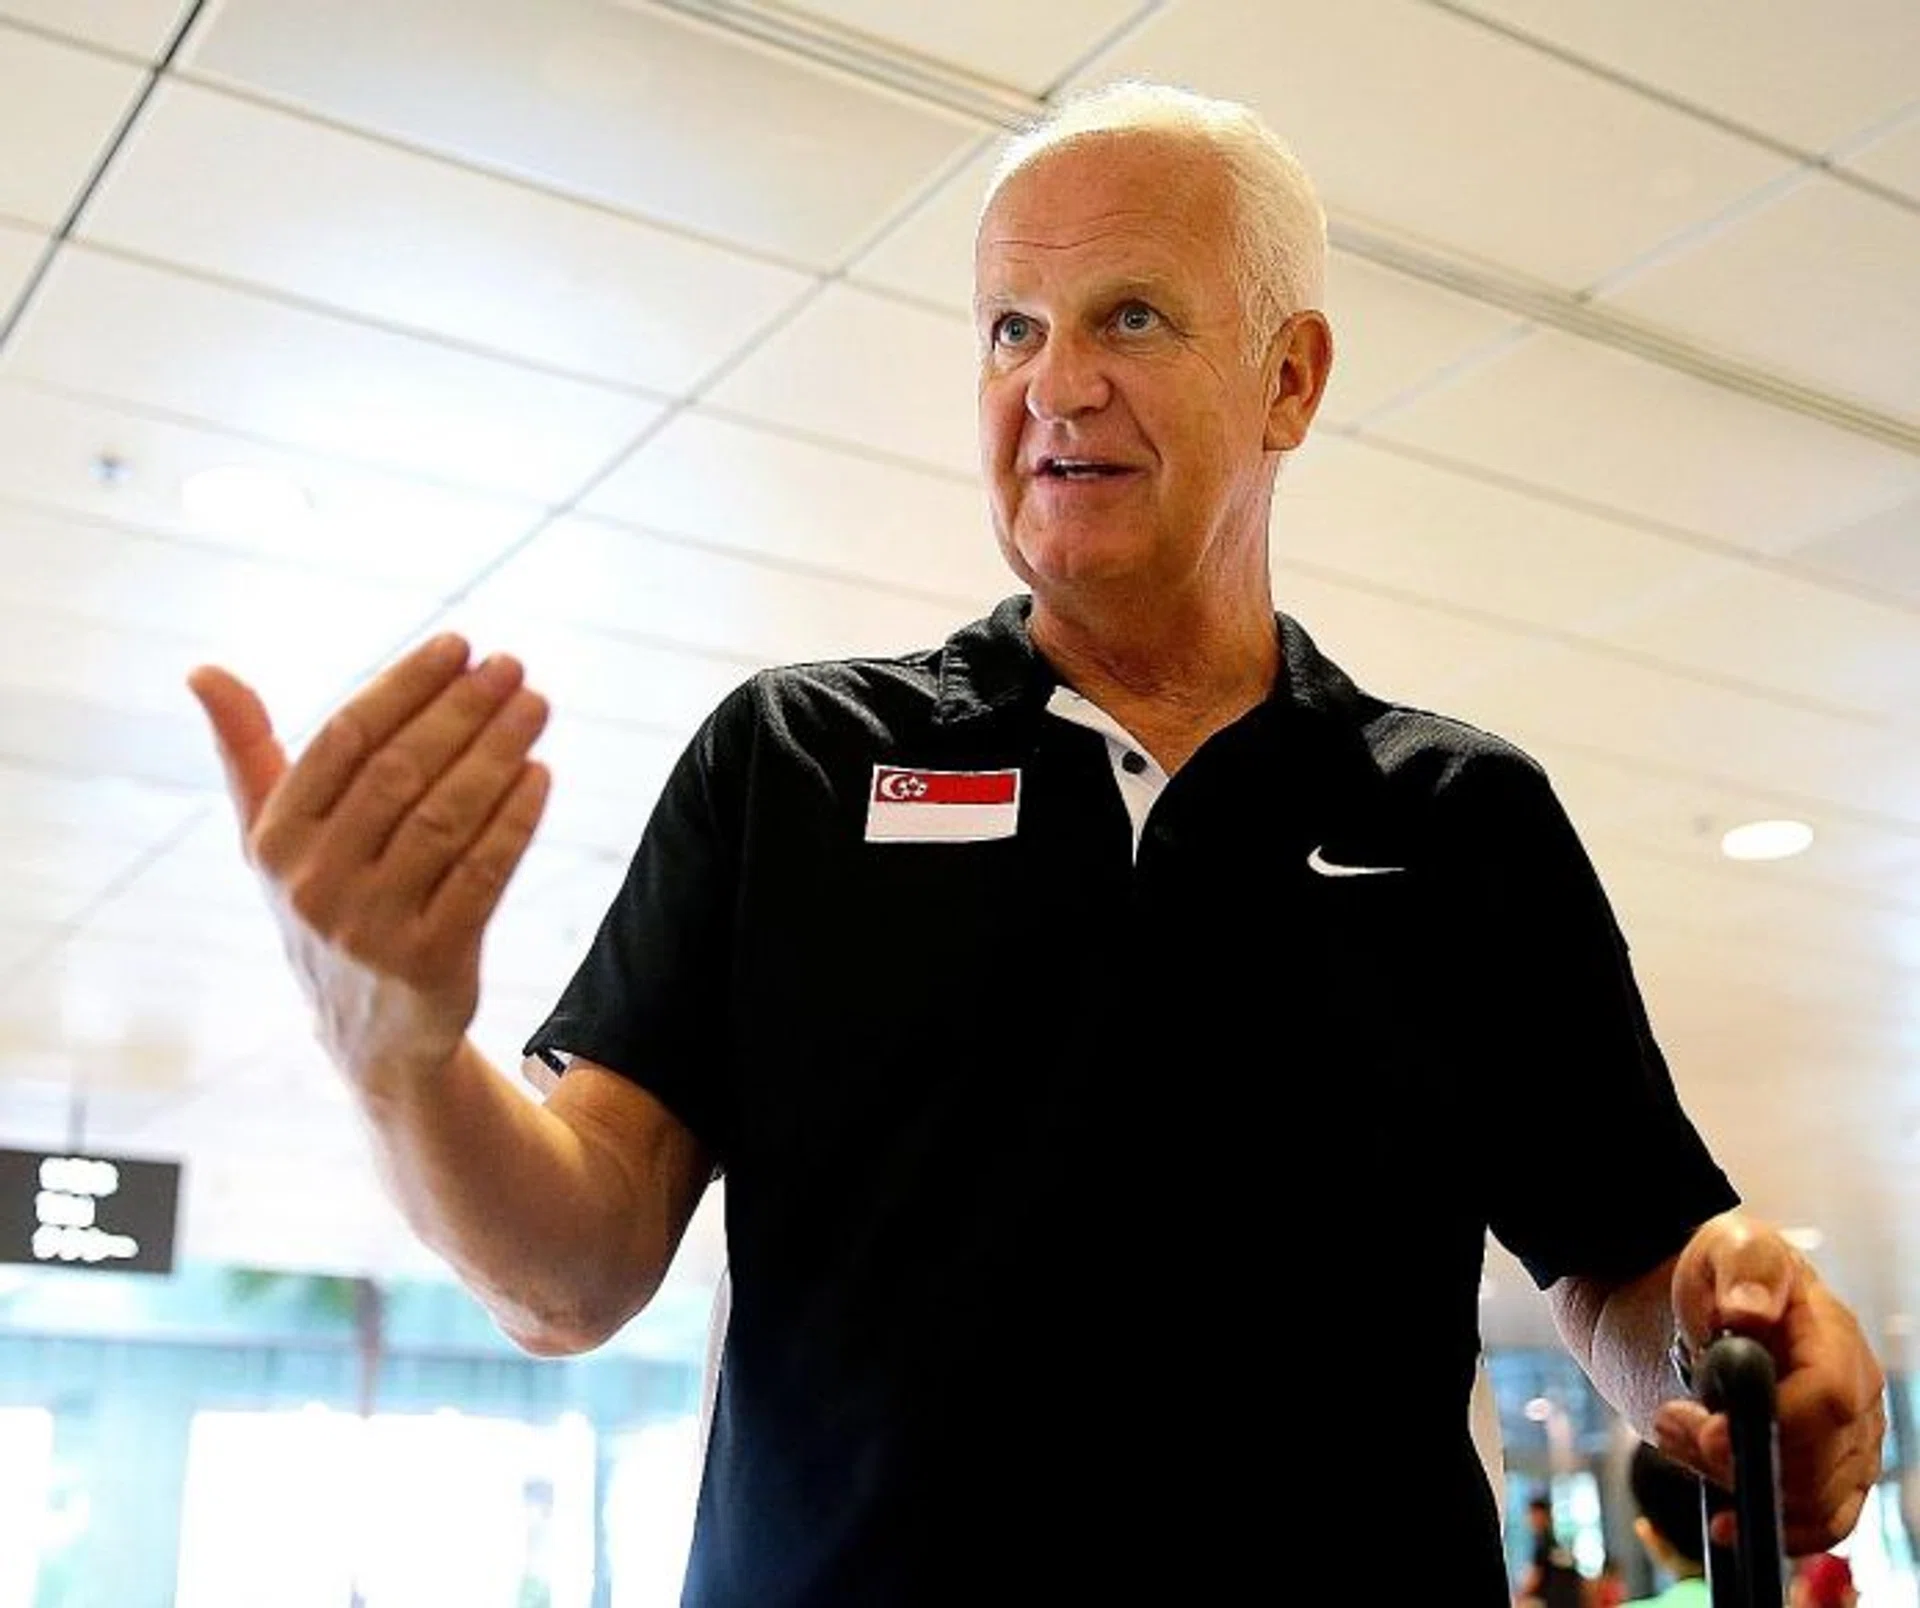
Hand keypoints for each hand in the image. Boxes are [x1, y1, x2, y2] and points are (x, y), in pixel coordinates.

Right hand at [187, 634, 550, 1095]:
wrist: (369, 1034)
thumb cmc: (328, 906)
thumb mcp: (275, 842)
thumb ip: (248, 754)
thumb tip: (202, 672)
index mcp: (275, 842)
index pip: (345, 740)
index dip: (405, 686)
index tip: (458, 645)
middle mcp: (316, 884)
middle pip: (401, 773)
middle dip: (462, 711)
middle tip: (511, 667)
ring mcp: (372, 928)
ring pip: (447, 819)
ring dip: (497, 753)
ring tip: (535, 707)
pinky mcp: (432, 962)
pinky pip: (482, 874)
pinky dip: (515, 820)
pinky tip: (540, 774)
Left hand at [1652, 1210, 1885, 1553]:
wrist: (1702, 1310)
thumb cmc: (1720, 1275)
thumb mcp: (1724, 1249)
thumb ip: (1742, 1272)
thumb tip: (1747, 1309)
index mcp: (1835, 1335)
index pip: (1829, 1398)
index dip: (1774, 1423)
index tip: (1712, 1430)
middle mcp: (1856, 1392)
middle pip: (1819, 1460)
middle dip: (1738, 1457)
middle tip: (1670, 1422)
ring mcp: (1850, 1437)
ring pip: (1814, 1498)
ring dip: (1736, 1483)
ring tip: (1677, 1436)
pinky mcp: (1830, 1472)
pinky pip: (1824, 1522)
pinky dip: (1777, 1530)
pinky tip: (1725, 1521)